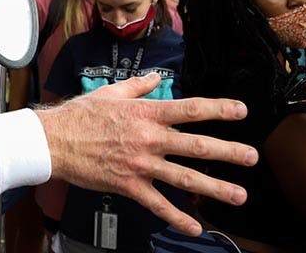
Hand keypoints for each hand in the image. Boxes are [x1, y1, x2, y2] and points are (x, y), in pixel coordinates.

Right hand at [35, 73, 256, 235]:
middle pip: (196, 146)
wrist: (54, 141)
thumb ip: (138, 86)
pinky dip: (177, 217)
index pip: (190, 109)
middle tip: (252, 157)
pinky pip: (158, 204)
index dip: (218, 109)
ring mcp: (140, 164)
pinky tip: (194, 226)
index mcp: (145, 113)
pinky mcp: (129, 185)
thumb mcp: (111, 92)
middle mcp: (148, 139)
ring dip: (214, 187)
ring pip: (184, 177)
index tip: (241, 111)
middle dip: (228, 152)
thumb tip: (157, 78)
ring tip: (238, 195)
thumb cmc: (80, 115)